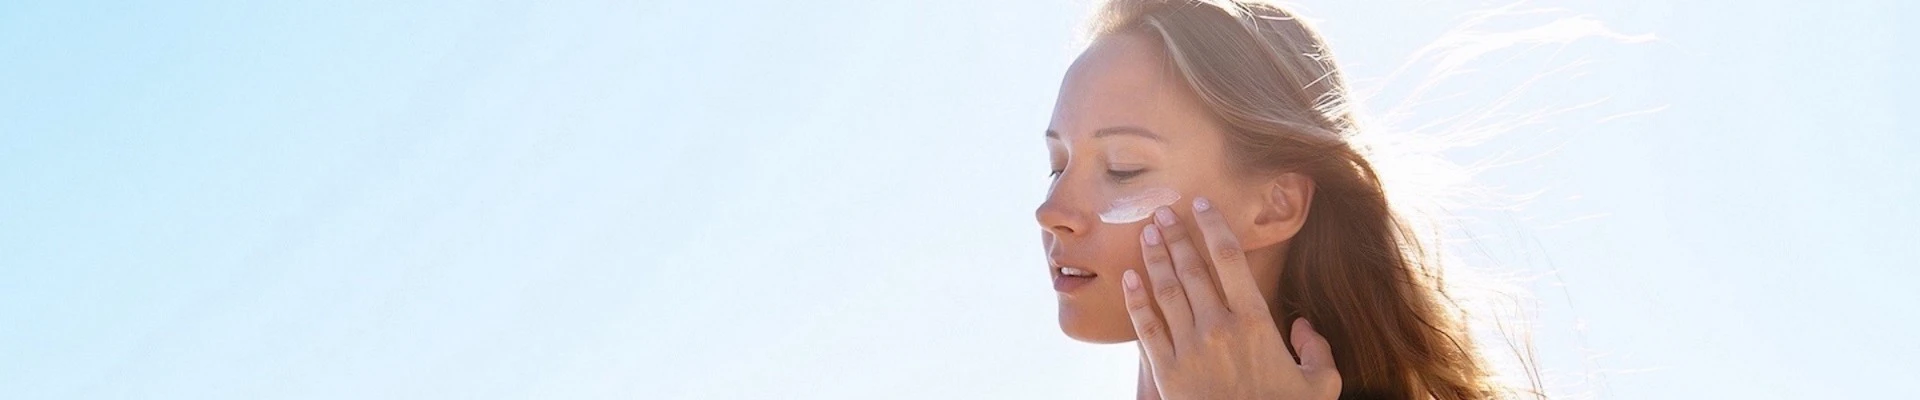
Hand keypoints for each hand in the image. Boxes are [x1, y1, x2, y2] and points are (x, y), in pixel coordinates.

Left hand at [1123, 196, 1340, 399]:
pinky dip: (1135, 300)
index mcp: (1256, 323)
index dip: (1213, 226)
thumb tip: (1305, 325)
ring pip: (1165, 292)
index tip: (1201, 204)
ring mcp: (1189, 349)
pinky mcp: (1167, 372)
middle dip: (1176, 235)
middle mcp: (1219, 328)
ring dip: (1154, 259)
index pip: (1230, 259)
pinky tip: (1128, 279)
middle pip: (1191, 269)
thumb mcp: (1319, 385)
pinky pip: (1146, 328)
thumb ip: (1318, 349)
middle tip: (1162, 211)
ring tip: (1147, 234)